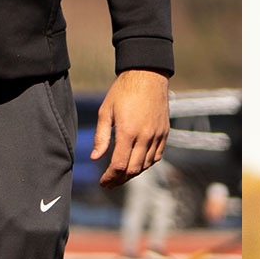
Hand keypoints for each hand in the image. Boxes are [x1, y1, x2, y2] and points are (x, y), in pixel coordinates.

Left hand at [92, 68, 168, 186]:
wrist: (148, 75)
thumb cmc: (123, 91)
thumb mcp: (106, 111)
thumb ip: (101, 137)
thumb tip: (94, 158)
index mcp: (128, 131)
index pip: (119, 165)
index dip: (110, 177)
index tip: (102, 182)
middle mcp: (145, 136)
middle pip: (133, 169)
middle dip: (120, 180)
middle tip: (110, 183)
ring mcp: (157, 135)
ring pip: (146, 165)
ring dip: (133, 173)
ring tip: (121, 175)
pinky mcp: (164, 132)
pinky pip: (157, 155)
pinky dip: (146, 164)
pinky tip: (137, 164)